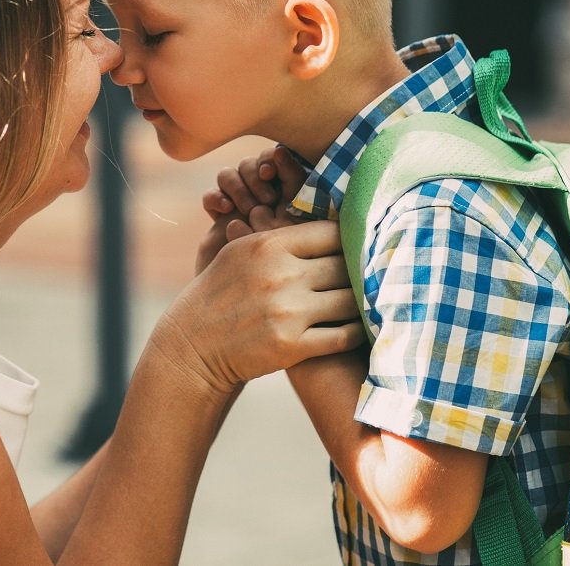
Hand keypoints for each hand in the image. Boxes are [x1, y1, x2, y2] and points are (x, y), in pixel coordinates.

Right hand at [157, 221, 362, 396]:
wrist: (193, 345)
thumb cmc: (219, 293)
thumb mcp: (240, 252)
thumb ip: (279, 235)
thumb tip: (323, 222)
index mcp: (269, 245)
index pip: (331, 232)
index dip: (350, 238)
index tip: (361, 245)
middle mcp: (281, 275)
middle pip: (345, 264)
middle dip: (361, 269)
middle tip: (376, 272)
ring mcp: (288, 312)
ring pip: (350, 299)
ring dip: (363, 300)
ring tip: (373, 298)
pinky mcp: (293, 346)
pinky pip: (344, 335)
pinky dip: (358, 331)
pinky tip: (362, 326)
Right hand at [195, 146, 308, 271]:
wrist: (243, 306)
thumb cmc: (284, 279)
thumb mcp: (295, 235)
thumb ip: (295, 198)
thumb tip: (280, 154)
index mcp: (294, 199)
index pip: (284, 162)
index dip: (277, 160)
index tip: (270, 171)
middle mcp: (269, 199)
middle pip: (257, 162)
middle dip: (255, 173)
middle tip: (262, 198)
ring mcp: (242, 208)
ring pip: (233, 172)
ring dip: (237, 185)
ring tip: (245, 209)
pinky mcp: (221, 219)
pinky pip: (212, 193)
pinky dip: (216, 197)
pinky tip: (222, 210)